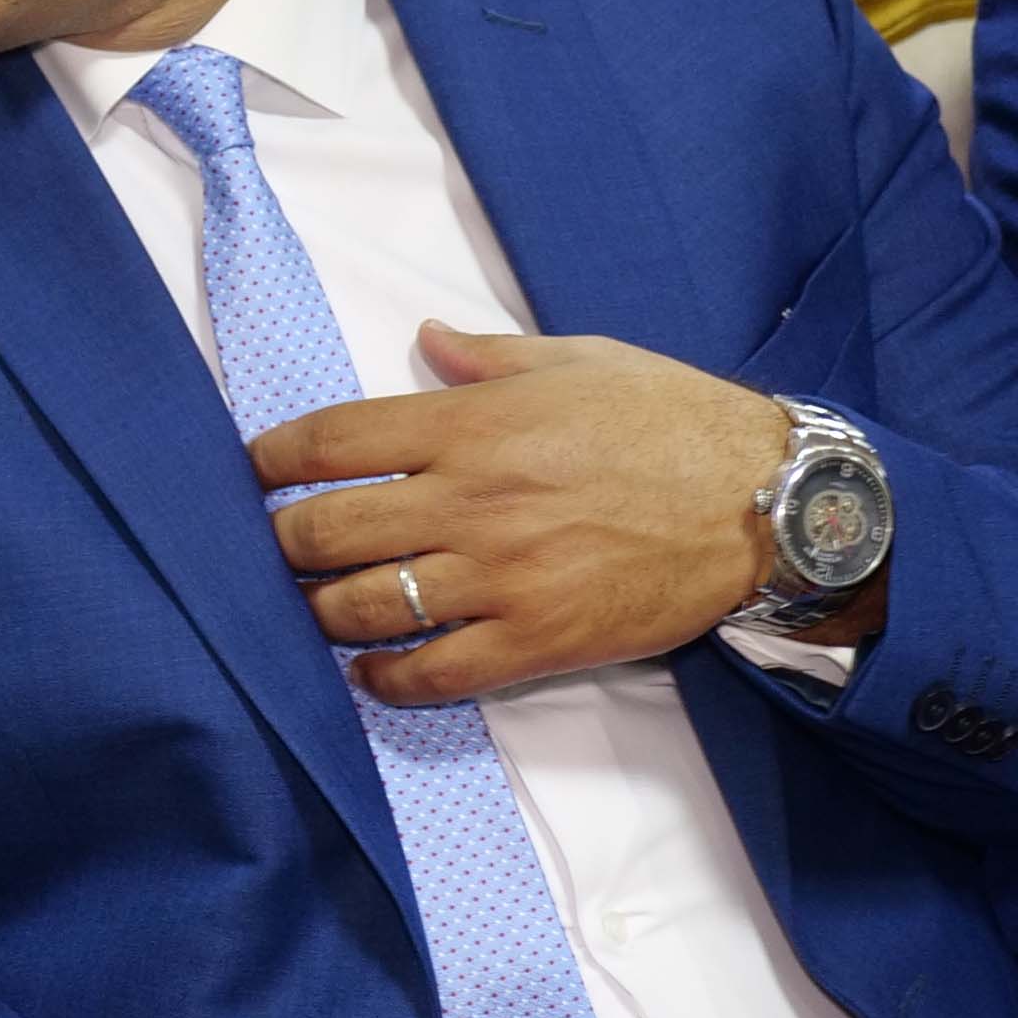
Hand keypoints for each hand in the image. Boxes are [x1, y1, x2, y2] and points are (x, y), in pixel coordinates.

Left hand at [254, 325, 791, 704]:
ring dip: (320, 613)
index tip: (250, 473)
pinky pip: (434, 672)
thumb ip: (488, 357)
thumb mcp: (580, 359)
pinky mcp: (536, 640)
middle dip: (281, 545)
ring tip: (312, 608)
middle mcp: (470, 502)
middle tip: (276, 549)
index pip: (331, 440)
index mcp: (471, 425)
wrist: (767, 502)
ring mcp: (500, 577)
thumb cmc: (674, 420)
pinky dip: (385, 678)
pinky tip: (368, 670)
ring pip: (364, 608)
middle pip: (325, 533)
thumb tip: (424, 339)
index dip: (270, 460)